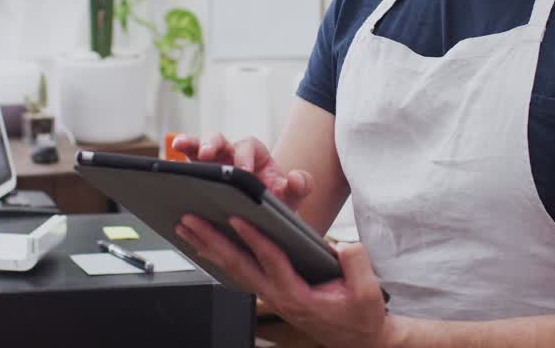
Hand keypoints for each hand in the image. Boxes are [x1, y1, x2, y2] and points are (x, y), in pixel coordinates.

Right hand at [171, 132, 312, 210]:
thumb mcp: (291, 197)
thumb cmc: (275, 203)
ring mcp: (212, 163)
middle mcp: (231, 154)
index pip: (249, 147)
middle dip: (213, 144)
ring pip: (199, 147)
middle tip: (209, 155)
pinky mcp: (198, 173)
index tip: (243, 172)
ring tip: (179, 146)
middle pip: (220, 139)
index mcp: (255, 156)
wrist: (262, 218)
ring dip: (189, 144)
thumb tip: (295, 178)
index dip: (245, 157)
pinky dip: (177, 159)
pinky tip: (169, 162)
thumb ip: (300, 186)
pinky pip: (186, 162)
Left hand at [176, 214, 394, 347]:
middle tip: (190, 220)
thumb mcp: (367, 292)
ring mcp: (272, 296)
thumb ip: (356, 265)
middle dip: (212, 241)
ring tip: (187, 228)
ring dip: (209, 247)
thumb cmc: (360, 316)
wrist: (358, 339)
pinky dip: (220, 257)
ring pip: (233, 270)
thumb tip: (344, 245)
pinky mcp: (272, 293)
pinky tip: (206, 247)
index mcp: (298, 295)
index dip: (253, 238)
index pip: (270, 261)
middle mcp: (278, 296)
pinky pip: (240, 273)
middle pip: (238, 265)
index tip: (237, 218)